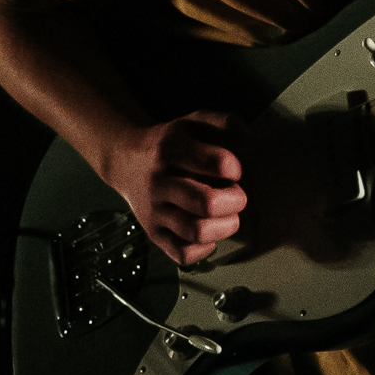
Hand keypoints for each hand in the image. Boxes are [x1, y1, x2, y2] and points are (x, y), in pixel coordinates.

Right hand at [102, 110, 247, 265]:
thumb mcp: (194, 121)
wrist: (126, 160)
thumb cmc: (169, 144)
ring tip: (227, 216)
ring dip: (224, 227)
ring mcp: (155, 211)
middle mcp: (160, 182)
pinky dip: (204, 249)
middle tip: (236, 196)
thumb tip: (249, 138)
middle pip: (207, 203)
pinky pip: (183, 254)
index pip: (217, 163)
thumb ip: (225, 123)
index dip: (235, 168)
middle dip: (234, 201)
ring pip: (197, 232)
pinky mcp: (154, 233)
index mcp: (172, 150)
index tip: (235, 170)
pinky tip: (209, 232)